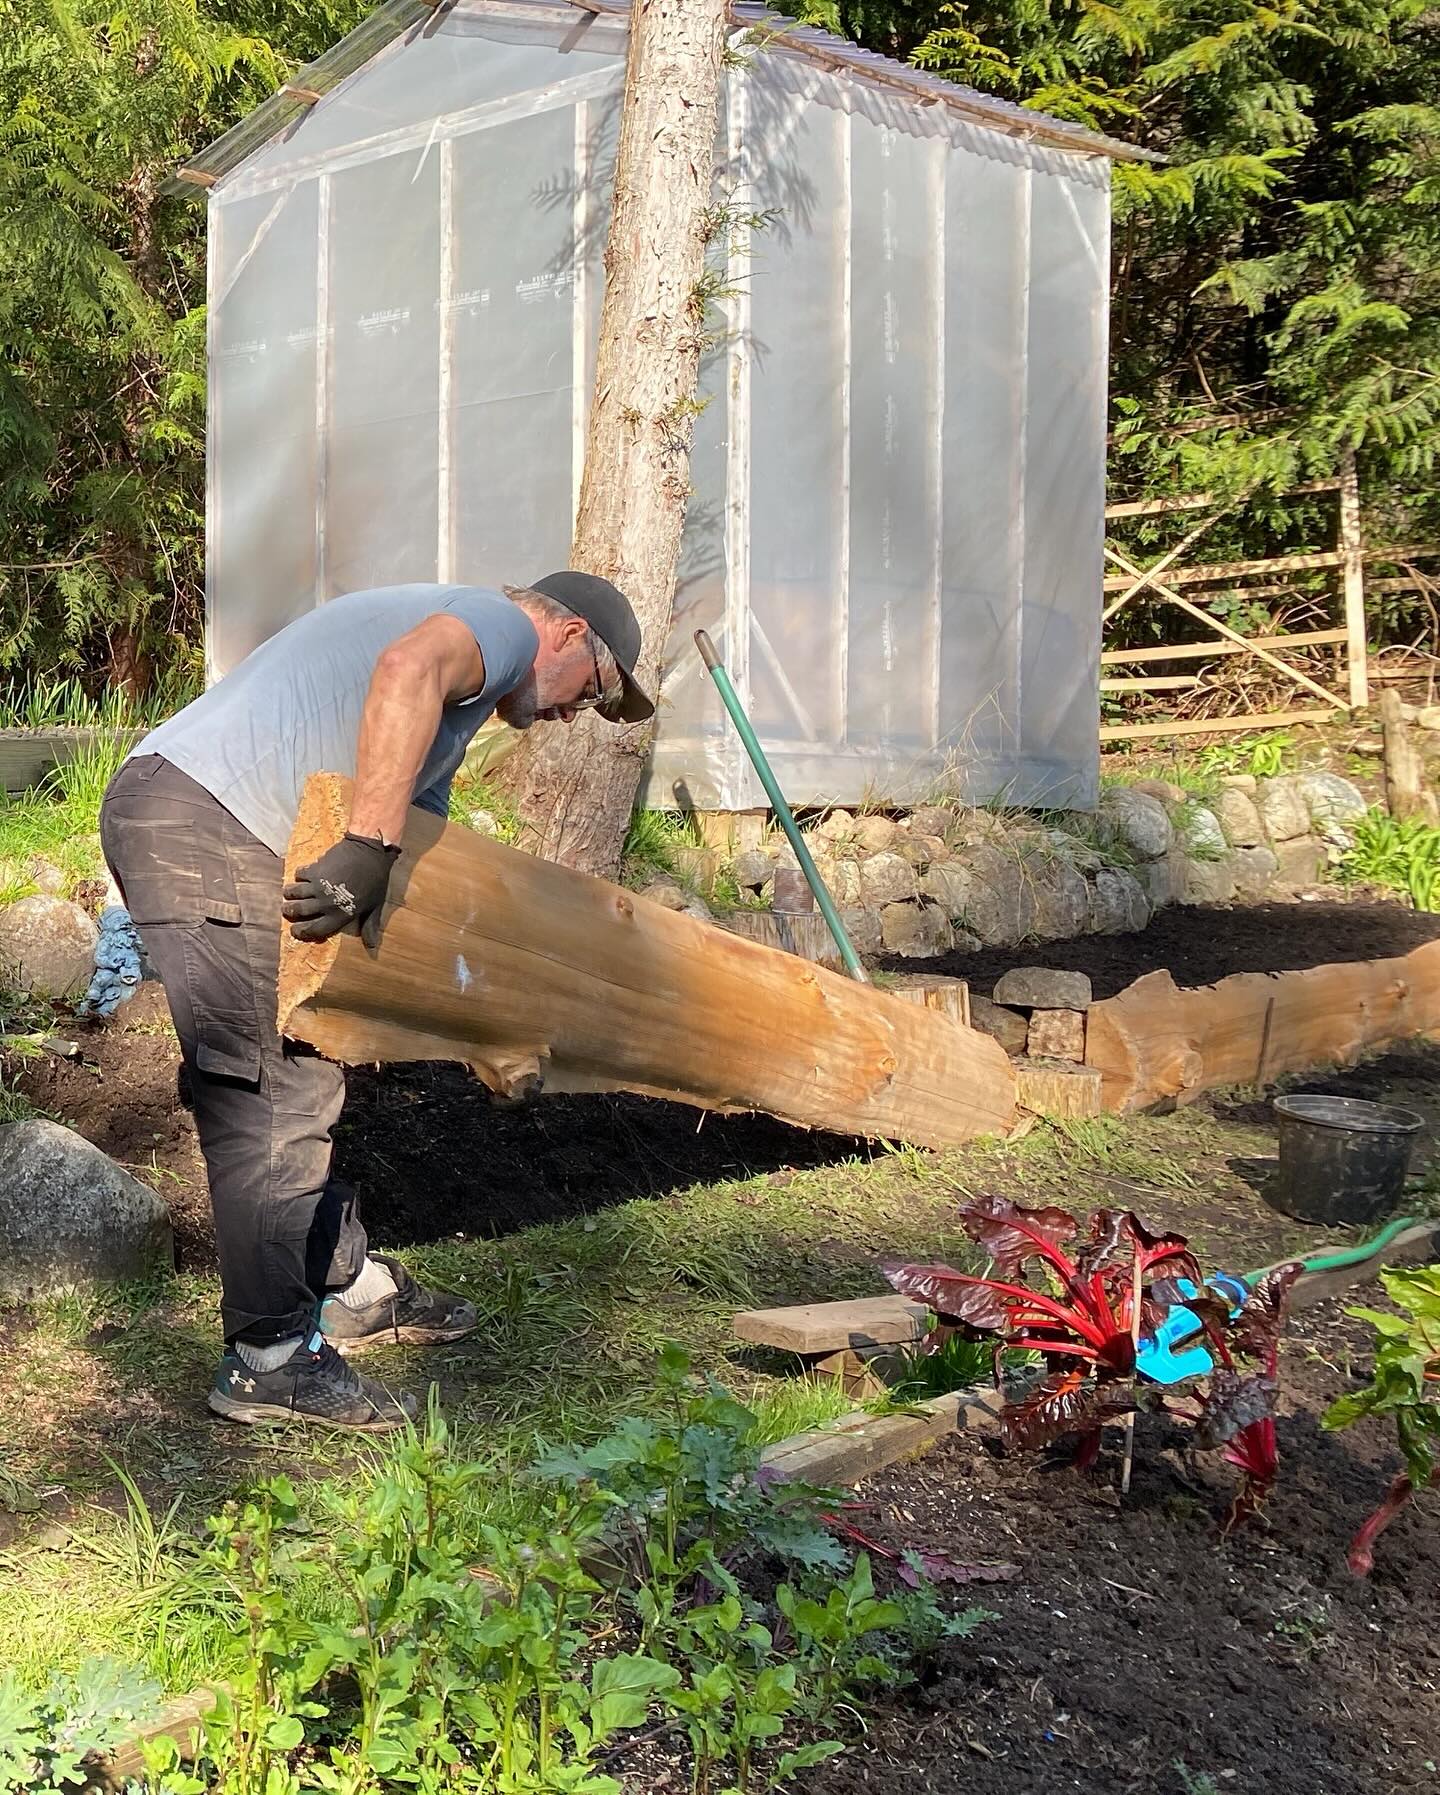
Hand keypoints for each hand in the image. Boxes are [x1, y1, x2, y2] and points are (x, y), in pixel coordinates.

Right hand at [283, 833, 399, 949]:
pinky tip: (300, 875)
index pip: (315, 930)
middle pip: (300, 911)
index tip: (294, 931)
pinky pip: (300, 875)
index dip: (302, 932)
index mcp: (340, 915)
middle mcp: (325, 903)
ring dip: (289, 894)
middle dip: (290, 911)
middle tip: (285, 909)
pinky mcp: (314, 870)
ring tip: (287, 893)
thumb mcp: (374, 907)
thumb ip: (369, 926)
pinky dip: (298, 875)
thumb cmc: (375, 881)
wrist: (369, 852)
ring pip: (295, 893)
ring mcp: (318, 886)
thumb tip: (372, 947)